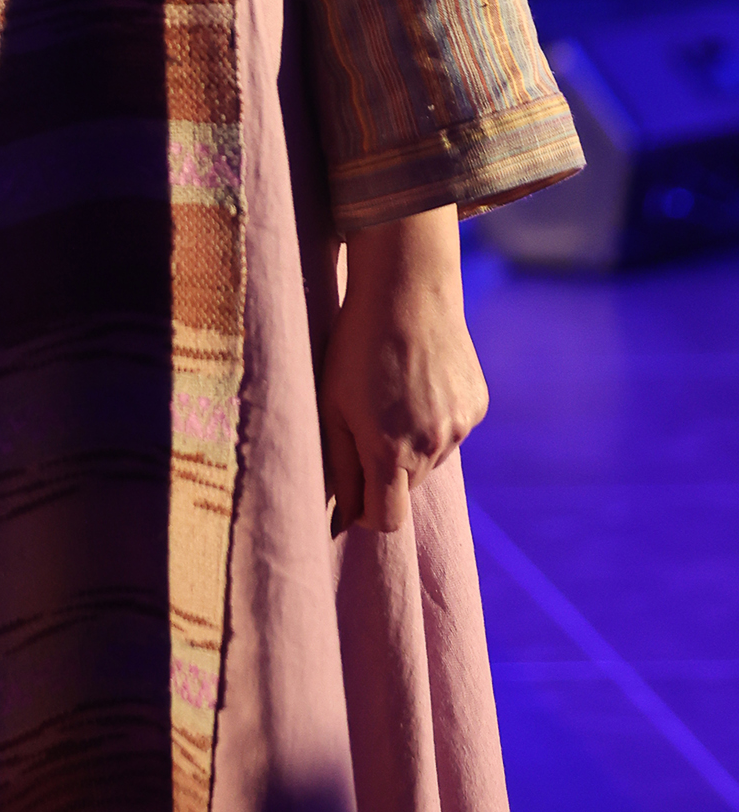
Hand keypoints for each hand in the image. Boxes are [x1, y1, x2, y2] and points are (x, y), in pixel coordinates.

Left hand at [319, 205, 486, 535]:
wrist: (408, 292)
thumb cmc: (356, 348)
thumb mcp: (333, 406)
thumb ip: (340, 466)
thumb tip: (343, 516)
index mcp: (391, 452)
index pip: (387, 518)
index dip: (366, 514)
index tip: (353, 497)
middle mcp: (433, 446)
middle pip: (407, 488)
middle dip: (385, 472)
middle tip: (366, 426)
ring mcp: (460, 427)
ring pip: (430, 459)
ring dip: (411, 445)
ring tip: (392, 397)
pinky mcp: (477, 406)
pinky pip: (451, 431)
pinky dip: (434, 420)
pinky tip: (419, 383)